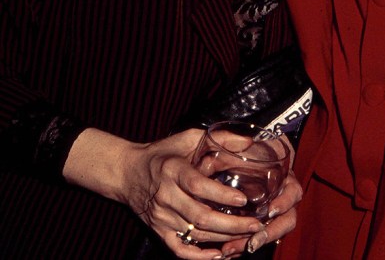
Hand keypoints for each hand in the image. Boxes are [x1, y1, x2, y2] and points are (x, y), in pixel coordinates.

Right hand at [65, 128, 300, 257]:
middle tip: (255, 224)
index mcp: (172, 170)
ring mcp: (161, 217)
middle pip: (200, 216)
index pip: (197, 186)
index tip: (242, 199)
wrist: (128, 173)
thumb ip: (218, 138)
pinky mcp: (159, 231)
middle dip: (231, 224)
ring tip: (247, 236)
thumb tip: (249, 141)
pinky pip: (179, 250)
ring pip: (195, 234)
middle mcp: (166, 196)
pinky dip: (199, 256)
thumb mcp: (187, 138)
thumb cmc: (162, 153)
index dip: (220, 194)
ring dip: (223, 238)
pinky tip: (218, 254)